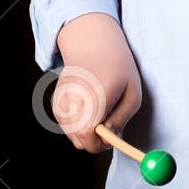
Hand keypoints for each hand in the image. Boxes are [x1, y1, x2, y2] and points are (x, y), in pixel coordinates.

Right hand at [54, 12, 141, 152]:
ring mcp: (62, 101)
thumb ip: (121, 118)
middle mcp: (74, 98)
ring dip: (87, 133)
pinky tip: (88, 108)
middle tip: (109, 126)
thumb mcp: (133, 92)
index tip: (112, 136)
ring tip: (99, 113)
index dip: (100, 143)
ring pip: (73, 137)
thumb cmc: (117, 68)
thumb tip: (107, 137)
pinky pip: (67, 128)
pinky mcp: (56, 103)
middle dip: (96, 141)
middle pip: (79, 140)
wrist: (91, 45)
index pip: (88, 133)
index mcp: (96, 94)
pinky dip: (78, 125)